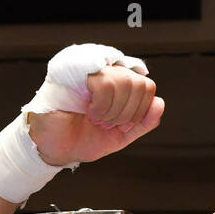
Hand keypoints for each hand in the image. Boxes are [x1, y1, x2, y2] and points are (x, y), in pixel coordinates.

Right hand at [29, 63, 163, 166]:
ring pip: (125, 81)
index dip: (139, 111)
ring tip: (97, 118)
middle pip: (139, 83)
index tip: (121, 125)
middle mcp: (106, 68)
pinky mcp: (75, 68)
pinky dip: (102, 106)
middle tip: (108, 123)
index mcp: (118, 81)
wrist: (55, 148)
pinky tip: (90, 112)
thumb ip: (143, 122)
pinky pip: (106, 83)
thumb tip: (159, 104)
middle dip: (127, 113)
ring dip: (113, 111)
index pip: (146, 86)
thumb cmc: (82, 137)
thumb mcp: (121, 134)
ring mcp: (90, 65)